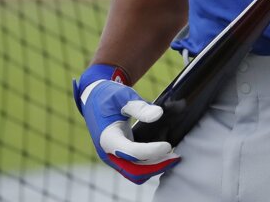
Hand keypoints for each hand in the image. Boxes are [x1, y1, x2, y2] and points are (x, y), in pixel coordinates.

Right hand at [73, 64, 180, 183]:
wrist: (93, 98)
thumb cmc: (108, 95)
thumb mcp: (123, 96)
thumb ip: (139, 106)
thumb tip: (158, 114)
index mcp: (107, 138)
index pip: (132, 152)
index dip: (152, 151)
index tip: (168, 145)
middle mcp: (109, 153)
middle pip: (134, 171)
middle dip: (156, 166)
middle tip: (175, 157)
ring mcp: (113, 156)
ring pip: (136, 173)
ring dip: (154, 168)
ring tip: (172, 157)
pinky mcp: (119, 155)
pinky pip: (135, 167)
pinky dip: (149, 165)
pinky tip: (162, 155)